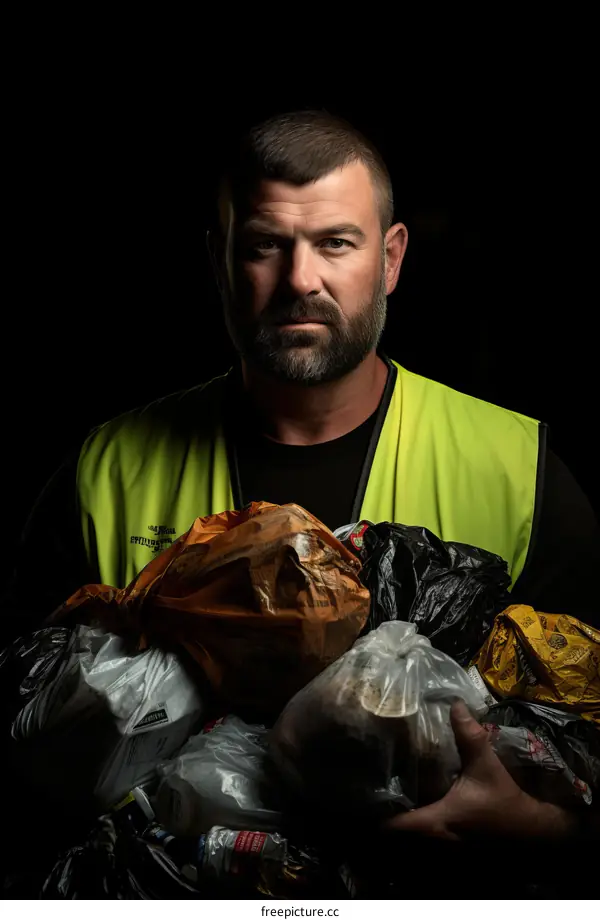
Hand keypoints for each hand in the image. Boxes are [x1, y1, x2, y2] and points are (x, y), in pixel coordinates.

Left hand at [386, 701, 574, 840]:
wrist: (533, 831)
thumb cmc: (505, 802)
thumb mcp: (486, 766)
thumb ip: (469, 736)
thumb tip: (455, 705)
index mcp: (435, 822)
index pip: (392, 826)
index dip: (374, 811)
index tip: (361, 789)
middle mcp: (433, 837)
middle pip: (395, 827)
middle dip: (383, 806)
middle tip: (369, 778)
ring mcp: (442, 843)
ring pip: (409, 829)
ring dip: (399, 810)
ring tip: (385, 781)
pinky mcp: (451, 838)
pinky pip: (424, 827)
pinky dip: (415, 812)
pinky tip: (413, 790)